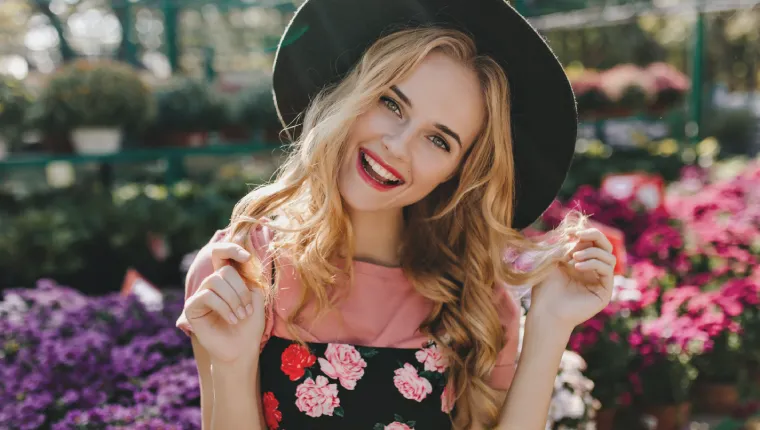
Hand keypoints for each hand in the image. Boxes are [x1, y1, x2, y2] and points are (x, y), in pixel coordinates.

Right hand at [183, 243, 266, 363]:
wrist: (242, 348)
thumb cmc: (250, 324)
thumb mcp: (256, 297)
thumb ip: (248, 277)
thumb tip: (241, 259)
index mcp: (228, 279)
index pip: (222, 253)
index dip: (232, 249)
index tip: (248, 257)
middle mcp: (213, 284)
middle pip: (225, 270)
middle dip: (241, 290)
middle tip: (247, 309)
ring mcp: (201, 294)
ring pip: (215, 281)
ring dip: (233, 299)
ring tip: (240, 316)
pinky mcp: (192, 307)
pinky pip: (207, 295)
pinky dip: (223, 307)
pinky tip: (231, 319)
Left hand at [530, 228, 615, 328]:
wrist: (545, 311)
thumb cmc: (545, 288)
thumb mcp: (554, 260)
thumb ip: (567, 246)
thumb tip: (578, 234)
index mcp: (582, 263)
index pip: (593, 242)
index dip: (584, 233)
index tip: (569, 232)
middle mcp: (594, 272)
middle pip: (606, 246)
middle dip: (594, 236)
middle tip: (579, 235)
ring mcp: (600, 282)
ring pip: (609, 257)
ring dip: (591, 252)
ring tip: (573, 257)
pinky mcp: (604, 292)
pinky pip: (607, 270)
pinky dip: (594, 263)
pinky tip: (576, 266)